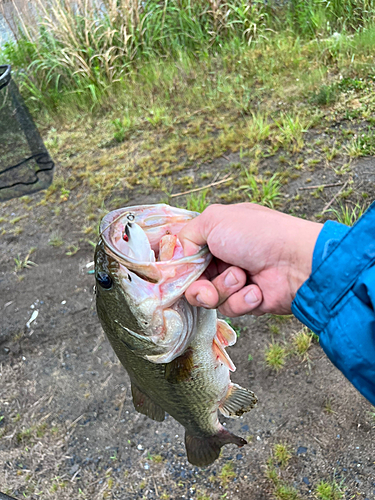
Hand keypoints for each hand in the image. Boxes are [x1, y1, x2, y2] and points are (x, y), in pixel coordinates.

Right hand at [178, 203, 322, 315]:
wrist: (296, 263)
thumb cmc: (257, 235)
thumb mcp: (214, 220)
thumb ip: (185, 235)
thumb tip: (173, 255)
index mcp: (215, 234)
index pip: (185, 253)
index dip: (178, 265)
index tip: (175, 272)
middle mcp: (222, 257)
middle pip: (191, 280)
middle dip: (198, 284)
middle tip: (206, 286)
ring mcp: (235, 279)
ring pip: (208, 297)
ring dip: (223, 289)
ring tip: (243, 277)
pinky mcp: (247, 301)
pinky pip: (229, 309)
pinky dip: (241, 301)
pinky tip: (256, 291)